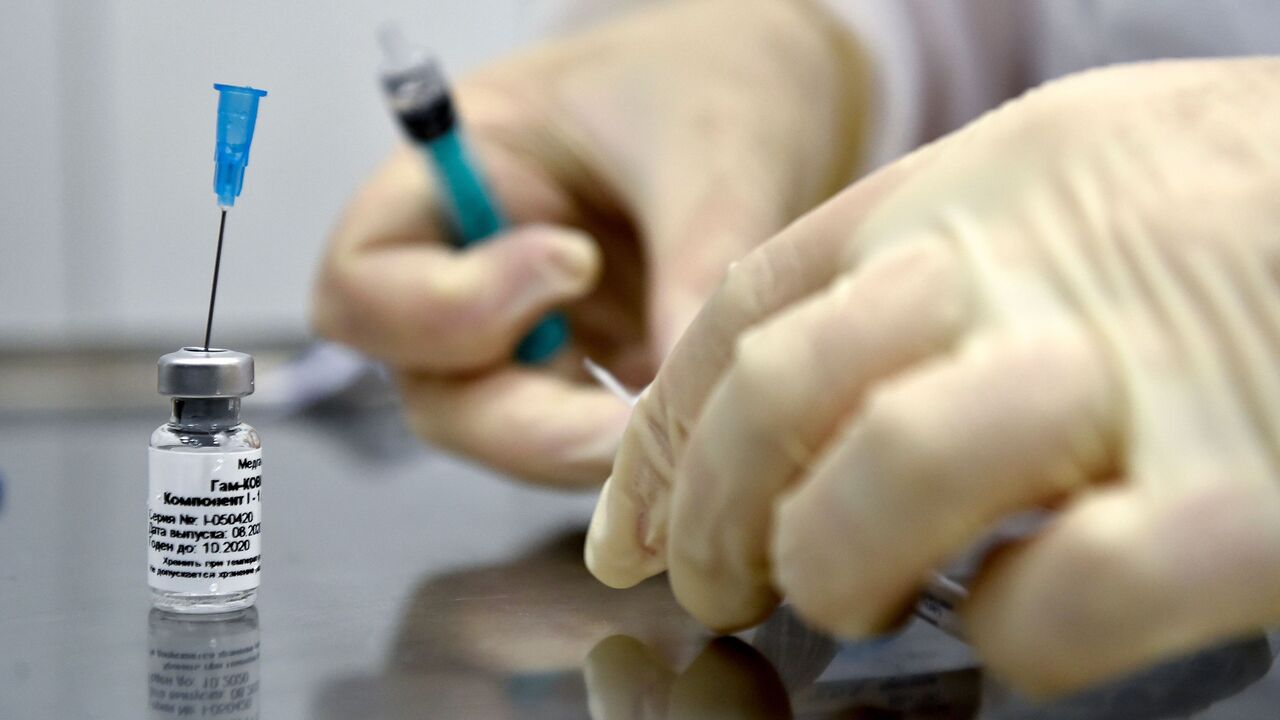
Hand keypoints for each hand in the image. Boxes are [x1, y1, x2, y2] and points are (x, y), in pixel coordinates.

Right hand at [312, 0, 867, 485]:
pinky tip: (684, 427)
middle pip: (431, 391)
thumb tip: (682, 403)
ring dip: (579, 447)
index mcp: (449, 179)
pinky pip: (576, 440)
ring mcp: (525, 329)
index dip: (448, 305)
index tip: (574, 264)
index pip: (363, 283)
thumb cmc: (711, 80)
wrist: (767, 92)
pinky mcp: (587, 370)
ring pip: (502, 434)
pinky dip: (623, 450)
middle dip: (525, 423)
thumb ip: (693, 267)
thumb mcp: (710, 149)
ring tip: (673, 420)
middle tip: (629, 425)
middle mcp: (468, 266)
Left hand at [586, 58, 1279, 692]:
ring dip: (830, 561)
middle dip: (712, 511)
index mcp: (965, 191)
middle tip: (712, 582)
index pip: (744, 314)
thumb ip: (906, 259)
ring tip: (837, 596)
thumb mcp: (1053, 170)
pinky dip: (1012, 627)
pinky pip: (1060, 595)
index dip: (662, 437)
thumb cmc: (1231, 192)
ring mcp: (1130, 380)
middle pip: (783, 388)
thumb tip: (761, 397)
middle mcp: (1024, 271)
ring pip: (889, 476)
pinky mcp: (1252, 501)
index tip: (632, 529)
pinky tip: (1016, 617)